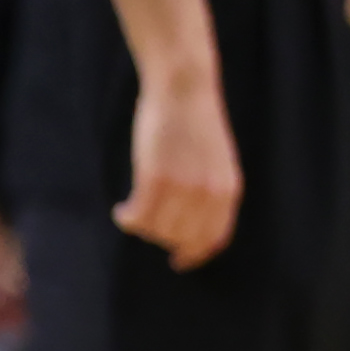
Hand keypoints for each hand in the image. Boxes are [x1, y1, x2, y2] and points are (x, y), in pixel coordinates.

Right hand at [115, 63, 243, 270]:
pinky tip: (120, 210)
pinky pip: (139, 214)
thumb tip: (189, 221)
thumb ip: (209, 189)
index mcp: (228, 190)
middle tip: (146, 224)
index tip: (179, 262)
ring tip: (130, 212)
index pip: (214, 238)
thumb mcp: (215, 160)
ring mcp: (183, 187)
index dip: (195, 254)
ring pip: (158, 229)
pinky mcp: (155, 177)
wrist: (184, 88)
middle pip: (181, 238)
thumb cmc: (195, 120)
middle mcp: (209, 194)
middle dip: (162, 238)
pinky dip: (127, 217)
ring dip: (142, 227)